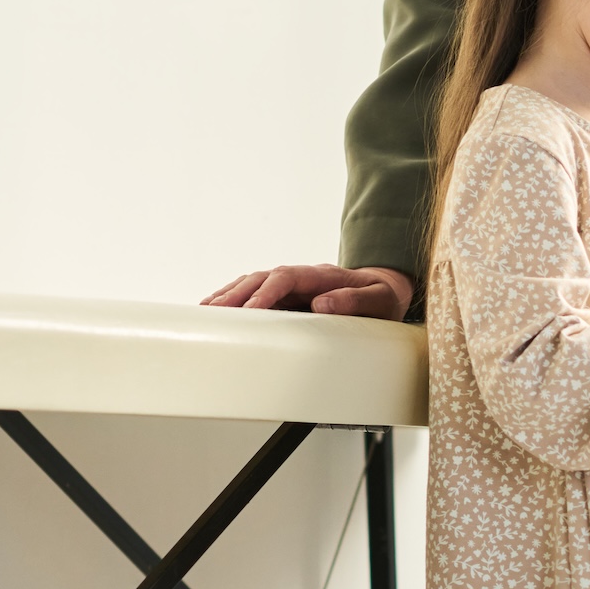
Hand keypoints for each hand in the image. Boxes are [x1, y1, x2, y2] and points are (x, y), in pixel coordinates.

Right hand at [203, 264, 414, 319]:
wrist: (385, 290)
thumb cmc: (382, 297)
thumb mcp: (379, 300)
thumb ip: (355, 301)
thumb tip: (322, 303)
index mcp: (321, 275)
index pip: (286, 277)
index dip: (267, 293)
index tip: (253, 310)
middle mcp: (301, 276)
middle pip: (262, 278)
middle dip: (237, 295)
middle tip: (215, 313)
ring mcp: (292, 284)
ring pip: (253, 284)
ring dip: (229, 295)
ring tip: (205, 311)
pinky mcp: (287, 295)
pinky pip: (256, 293)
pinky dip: (235, 299)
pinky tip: (215, 308)